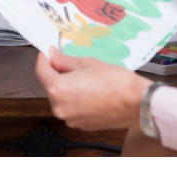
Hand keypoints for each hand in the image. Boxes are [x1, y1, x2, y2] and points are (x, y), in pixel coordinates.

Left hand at [35, 47, 151, 130]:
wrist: (136, 102)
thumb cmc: (115, 81)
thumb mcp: (87, 63)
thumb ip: (65, 61)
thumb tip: (53, 56)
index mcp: (58, 90)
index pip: (41, 71)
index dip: (43, 58)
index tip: (47, 51)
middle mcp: (60, 108)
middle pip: (50, 86)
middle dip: (57, 73)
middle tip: (71, 62)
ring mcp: (70, 119)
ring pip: (61, 98)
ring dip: (67, 87)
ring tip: (86, 77)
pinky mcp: (81, 125)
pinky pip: (72, 108)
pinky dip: (76, 99)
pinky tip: (91, 90)